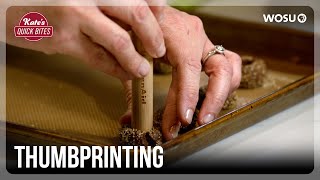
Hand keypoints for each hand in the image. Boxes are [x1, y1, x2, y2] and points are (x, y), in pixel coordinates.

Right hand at [6, 0, 165, 80]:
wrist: (4, 1)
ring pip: (120, 40)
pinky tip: (122, 73)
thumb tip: (131, 19)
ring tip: (142, 69)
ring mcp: (76, 14)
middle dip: (154, 35)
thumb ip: (103, 3)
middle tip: (159, 49)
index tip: (163, 17)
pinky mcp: (62, 39)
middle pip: (137, 12)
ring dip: (136, 59)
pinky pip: (98, 58)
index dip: (156, 6)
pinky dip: (115, 69)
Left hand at [121, 7, 240, 140]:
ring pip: (230, 68)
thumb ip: (132, 85)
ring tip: (206, 116)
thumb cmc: (138, 27)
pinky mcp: (207, 49)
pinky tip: (211, 101)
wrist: (146, 11)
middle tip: (199, 123)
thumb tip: (129, 118)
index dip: (188, 94)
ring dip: (221, 96)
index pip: (189, 67)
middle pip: (221, 69)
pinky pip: (228, 66)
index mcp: (178, 33)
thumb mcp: (131, 52)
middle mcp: (197, 37)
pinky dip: (223, 86)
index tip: (184, 117)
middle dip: (213, 100)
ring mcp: (205, 42)